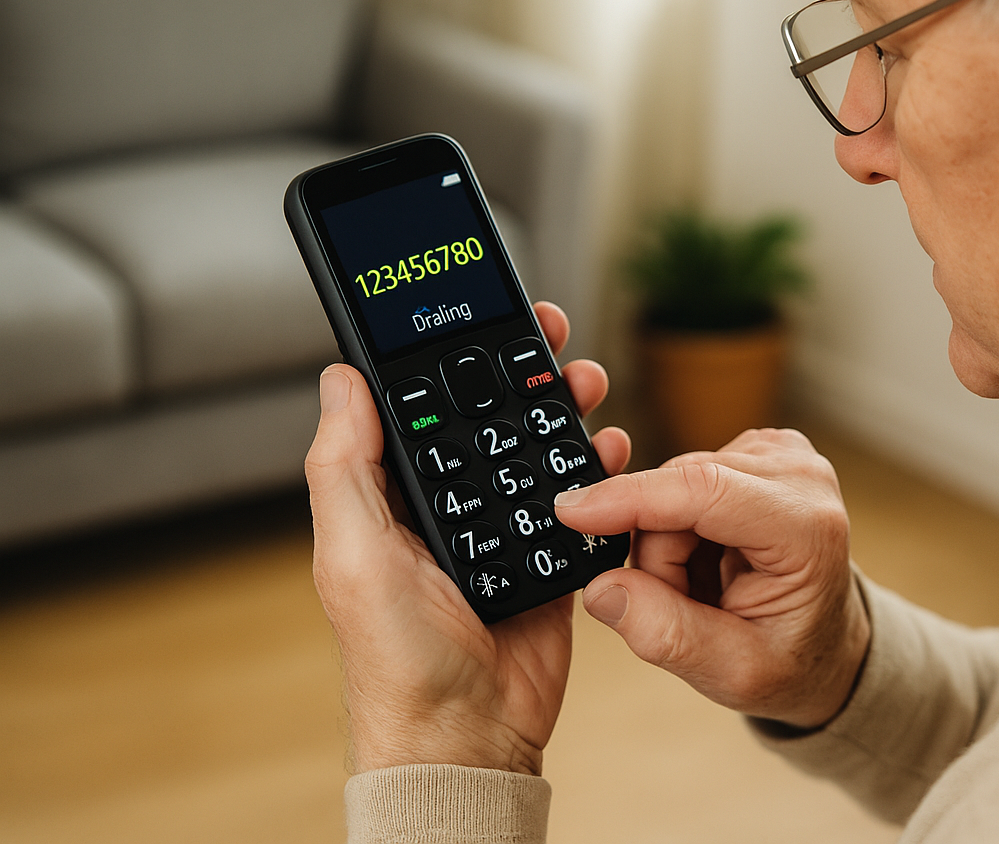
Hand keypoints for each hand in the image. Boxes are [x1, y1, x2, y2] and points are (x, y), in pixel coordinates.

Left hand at [304, 302, 630, 775]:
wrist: (466, 736)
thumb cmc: (396, 662)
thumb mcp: (352, 555)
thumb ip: (344, 466)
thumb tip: (339, 379)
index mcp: (395, 496)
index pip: (419, 403)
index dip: (447, 353)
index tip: (479, 310)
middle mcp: (448, 505)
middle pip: (489, 413)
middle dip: (523, 367)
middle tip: (551, 332)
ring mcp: (502, 528)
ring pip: (538, 446)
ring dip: (564, 408)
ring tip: (586, 381)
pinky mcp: (548, 556)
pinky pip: (580, 498)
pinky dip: (599, 468)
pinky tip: (610, 448)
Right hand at [555, 429, 869, 728]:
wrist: (824, 640)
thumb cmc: (789, 659)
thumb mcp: (733, 674)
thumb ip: (667, 635)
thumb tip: (602, 588)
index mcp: (808, 526)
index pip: (703, 490)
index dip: (630, 499)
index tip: (570, 513)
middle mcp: (800, 473)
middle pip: (678, 489)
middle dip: (658, 552)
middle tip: (686, 604)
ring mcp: (781, 453)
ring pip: (673, 482)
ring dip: (668, 540)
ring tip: (703, 585)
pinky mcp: (758, 449)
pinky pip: (683, 478)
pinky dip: (679, 522)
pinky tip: (709, 555)